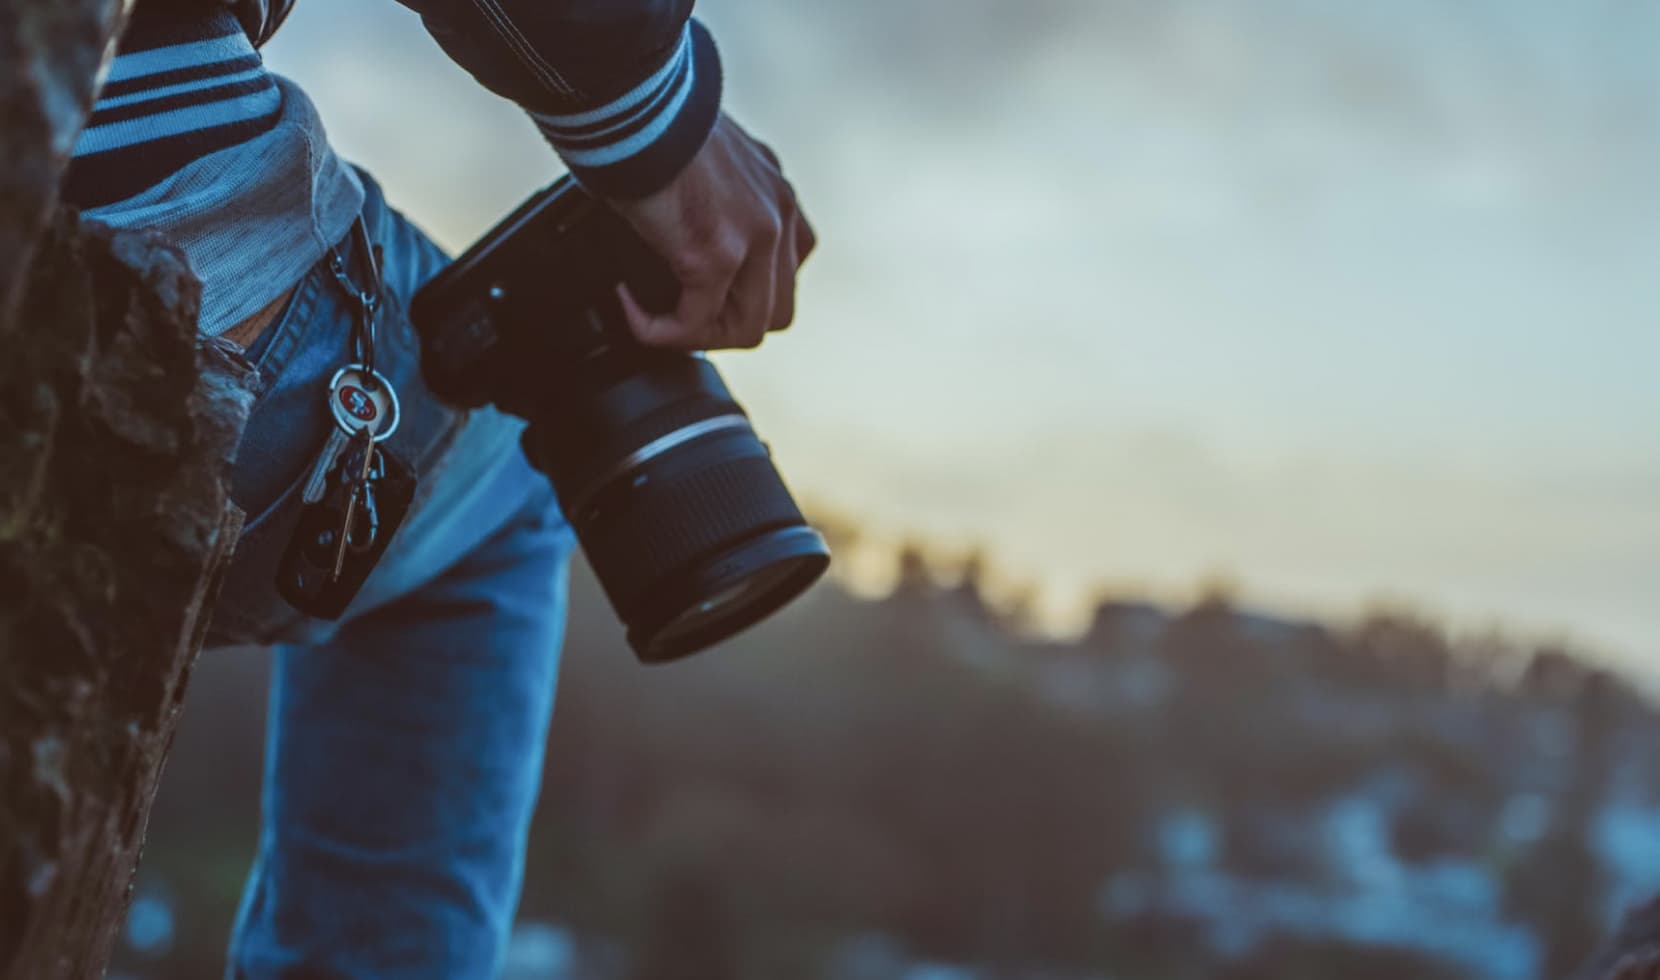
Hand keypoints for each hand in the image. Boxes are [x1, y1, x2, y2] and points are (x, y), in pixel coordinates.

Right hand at [606, 113, 815, 349]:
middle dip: (726, 324)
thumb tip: (680, 229)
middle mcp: (779, 212)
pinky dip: (659, 329)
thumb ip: (709, 196)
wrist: (630, 100)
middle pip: (777, 309)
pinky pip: (694, 324)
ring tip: (653, 319)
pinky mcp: (717, 254)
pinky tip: (629, 305)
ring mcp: (755, 236)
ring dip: (696, 334)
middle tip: (676, 316)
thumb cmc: (646, 120)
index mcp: (777, 190)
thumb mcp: (698, 158)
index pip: (789, 268)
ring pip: (747, 328)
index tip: (701, 293)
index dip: (746, 295)